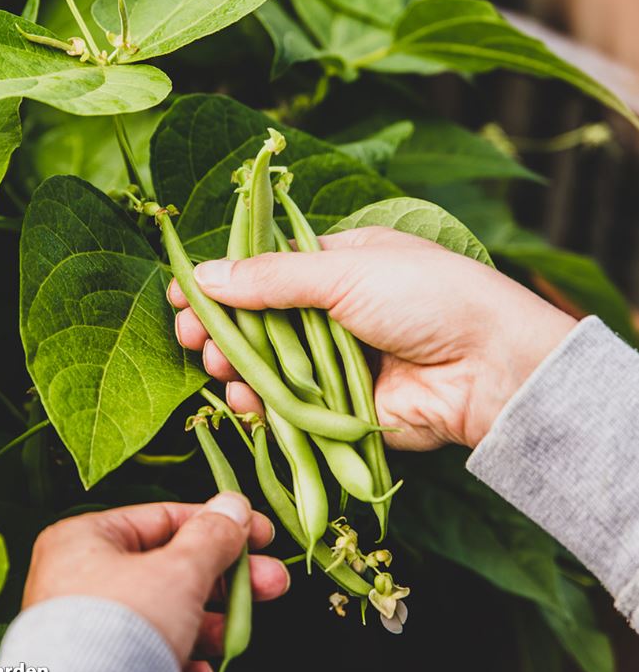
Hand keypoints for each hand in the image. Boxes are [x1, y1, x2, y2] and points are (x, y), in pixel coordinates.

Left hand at [23, 493, 288, 671]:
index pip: (166, 518)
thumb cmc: (123, 627)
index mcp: (87, 539)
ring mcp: (89, 628)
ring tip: (242, 634)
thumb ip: (213, 536)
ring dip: (212, 625)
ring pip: (166, 615)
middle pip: (172, 567)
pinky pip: (149, 657)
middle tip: (273, 582)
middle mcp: (82, 579)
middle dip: (229, 579)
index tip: (261, 534)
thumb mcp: (181, 570)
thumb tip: (235, 505)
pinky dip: (181, 663)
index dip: (220, 523)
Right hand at [170, 227, 576, 449]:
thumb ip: (272, 278)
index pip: (264, 271)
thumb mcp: (345, 271)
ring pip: (268, 365)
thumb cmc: (426, 298)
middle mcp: (332, 312)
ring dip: (234, 366)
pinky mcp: (339, 406)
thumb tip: (206, 274)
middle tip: (187, 334)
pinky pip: (288, 405)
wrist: (489, 367)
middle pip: (258, 321)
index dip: (222, 282)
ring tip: (214, 365)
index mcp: (337, 265)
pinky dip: (261, 405)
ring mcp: (334, 361)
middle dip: (219, 328)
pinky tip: (240, 399)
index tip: (182, 293)